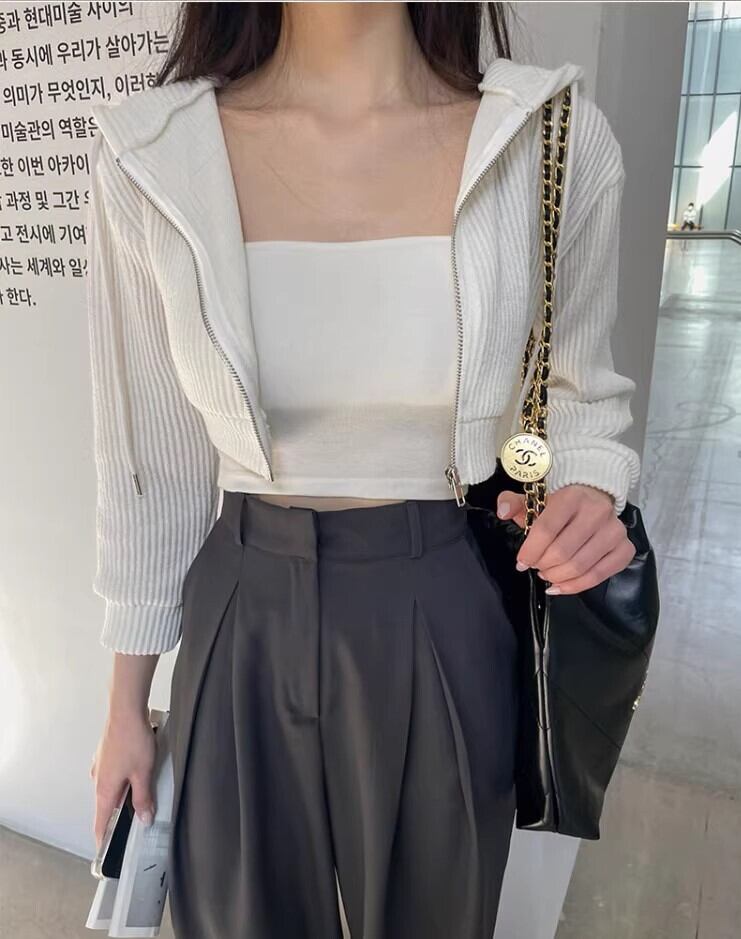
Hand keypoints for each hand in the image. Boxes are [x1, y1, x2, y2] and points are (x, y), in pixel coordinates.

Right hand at [90, 709, 156, 852]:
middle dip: (121, 816)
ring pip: (112, 790)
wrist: (125, 710)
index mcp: (104, 791)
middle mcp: (98, 780)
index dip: (104, 840)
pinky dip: (124, 781)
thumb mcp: (144, 773)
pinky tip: (138, 774)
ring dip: (124, 796)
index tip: (107, 853)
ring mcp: (101, 767)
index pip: (100, 824)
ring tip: (143, 796)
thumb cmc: (132, 739)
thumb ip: (143, 797)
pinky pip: (114, 775)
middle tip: (136, 823)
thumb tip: (144, 818)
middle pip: (108, 807)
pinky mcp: (107, 756)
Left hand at [496, 484, 634, 594]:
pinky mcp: (625, 548)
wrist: (596, 496)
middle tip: (536, 568)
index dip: (530, 551)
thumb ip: (513, 502)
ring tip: (547, 575)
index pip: (546, 529)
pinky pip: (599, 576)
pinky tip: (561, 586)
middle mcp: (597, 511)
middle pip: (562, 552)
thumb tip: (503, 511)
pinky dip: (576, 586)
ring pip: (580, 566)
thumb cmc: (561, 504)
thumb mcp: (536, 499)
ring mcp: (615, 531)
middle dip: (543, 565)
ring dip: (557, 577)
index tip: (521, 562)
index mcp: (571, 497)